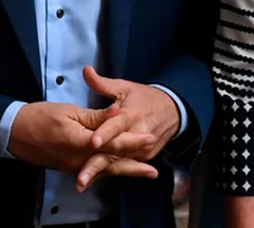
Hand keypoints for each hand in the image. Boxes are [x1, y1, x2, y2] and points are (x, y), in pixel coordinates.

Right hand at [7, 101, 154, 175]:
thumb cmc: (39, 117)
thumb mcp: (68, 110)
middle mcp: (78, 159)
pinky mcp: (70, 167)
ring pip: (105, 170)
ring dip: (127, 171)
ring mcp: (73, 166)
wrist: (14, 133)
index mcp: (79, 141)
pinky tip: (121, 172)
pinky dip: (110, 172)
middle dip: (134, 163)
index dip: (132, 140)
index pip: (111, 143)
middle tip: (154, 168)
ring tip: (146, 173)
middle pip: (112, 162)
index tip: (149, 137)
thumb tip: (118, 112)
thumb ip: (95, 116)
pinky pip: (94, 171)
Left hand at [75, 67, 181, 190]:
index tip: (92, 142)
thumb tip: (85, 71)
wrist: (172, 110)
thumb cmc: (144, 98)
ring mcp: (142, 148)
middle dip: (96, 165)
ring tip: (81, 183)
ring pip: (118, 162)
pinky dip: (108, 172)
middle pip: (115, 151)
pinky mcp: (145, 157)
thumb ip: (102, 83)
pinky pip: (124, 165)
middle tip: (80, 177)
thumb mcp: (124, 87)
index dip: (105, 134)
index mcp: (131, 114)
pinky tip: (92, 180)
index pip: (116, 126)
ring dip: (100, 173)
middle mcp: (138, 134)